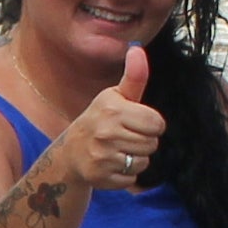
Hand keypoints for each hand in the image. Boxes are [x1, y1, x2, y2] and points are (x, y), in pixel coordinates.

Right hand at [48, 46, 166, 196]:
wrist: (70, 152)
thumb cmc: (100, 120)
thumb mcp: (115, 96)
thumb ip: (133, 76)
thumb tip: (137, 49)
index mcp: (113, 109)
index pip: (157, 123)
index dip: (151, 124)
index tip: (135, 122)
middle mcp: (105, 132)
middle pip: (152, 144)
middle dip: (143, 142)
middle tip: (125, 137)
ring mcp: (102, 156)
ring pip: (143, 162)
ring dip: (135, 158)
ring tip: (119, 150)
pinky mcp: (100, 177)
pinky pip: (131, 178)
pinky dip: (125, 174)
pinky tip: (111, 165)